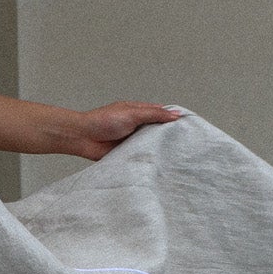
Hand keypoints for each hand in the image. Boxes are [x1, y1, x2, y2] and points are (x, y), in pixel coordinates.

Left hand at [58, 101, 184, 161]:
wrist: (83, 138)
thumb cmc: (103, 121)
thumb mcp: (132, 113)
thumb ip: (153, 114)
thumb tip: (175, 115)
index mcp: (139, 111)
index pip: (162, 113)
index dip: (174, 118)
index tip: (189, 125)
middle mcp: (138, 125)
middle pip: (159, 130)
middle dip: (170, 135)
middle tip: (187, 143)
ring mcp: (133, 139)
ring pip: (152, 143)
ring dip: (159, 147)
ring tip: (177, 154)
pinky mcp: (128, 152)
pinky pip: (142, 154)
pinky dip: (149, 157)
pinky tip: (160, 162)